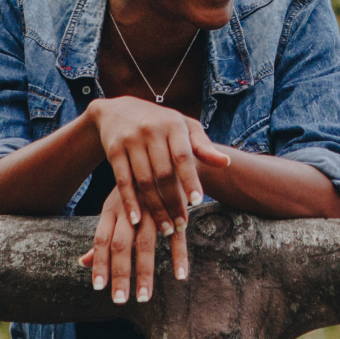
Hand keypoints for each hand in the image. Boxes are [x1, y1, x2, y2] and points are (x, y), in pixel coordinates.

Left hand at [79, 186, 188, 302]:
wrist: (167, 150)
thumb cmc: (137, 186)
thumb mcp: (115, 205)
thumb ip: (102, 234)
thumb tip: (82, 261)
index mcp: (113, 208)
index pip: (102, 239)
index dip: (99, 263)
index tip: (98, 287)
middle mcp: (131, 209)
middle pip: (122, 245)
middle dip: (121, 274)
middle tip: (120, 301)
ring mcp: (154, 208)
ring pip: (147, 244)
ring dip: (145, 272)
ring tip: (144, 297)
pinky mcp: (176, 208)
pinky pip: (177, 236)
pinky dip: (179, 256)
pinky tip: (180, 275)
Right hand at [89, 97, 229, 232]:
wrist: (119, 110)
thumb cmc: (161, 122)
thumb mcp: (184, 126)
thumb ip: (203, 146)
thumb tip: (226, 162)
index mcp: (173, 125)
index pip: (183, 156)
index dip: (190, 179)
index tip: (197, 202)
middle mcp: (151, 131)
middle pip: (163, 173)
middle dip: (173, 201)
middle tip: (181, 225)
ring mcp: (130, 141)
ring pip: (144, 181)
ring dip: (155, 207)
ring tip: (166, 228)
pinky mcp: (113, 151)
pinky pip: (123, 181)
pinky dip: (130, 202)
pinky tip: (137, 220)